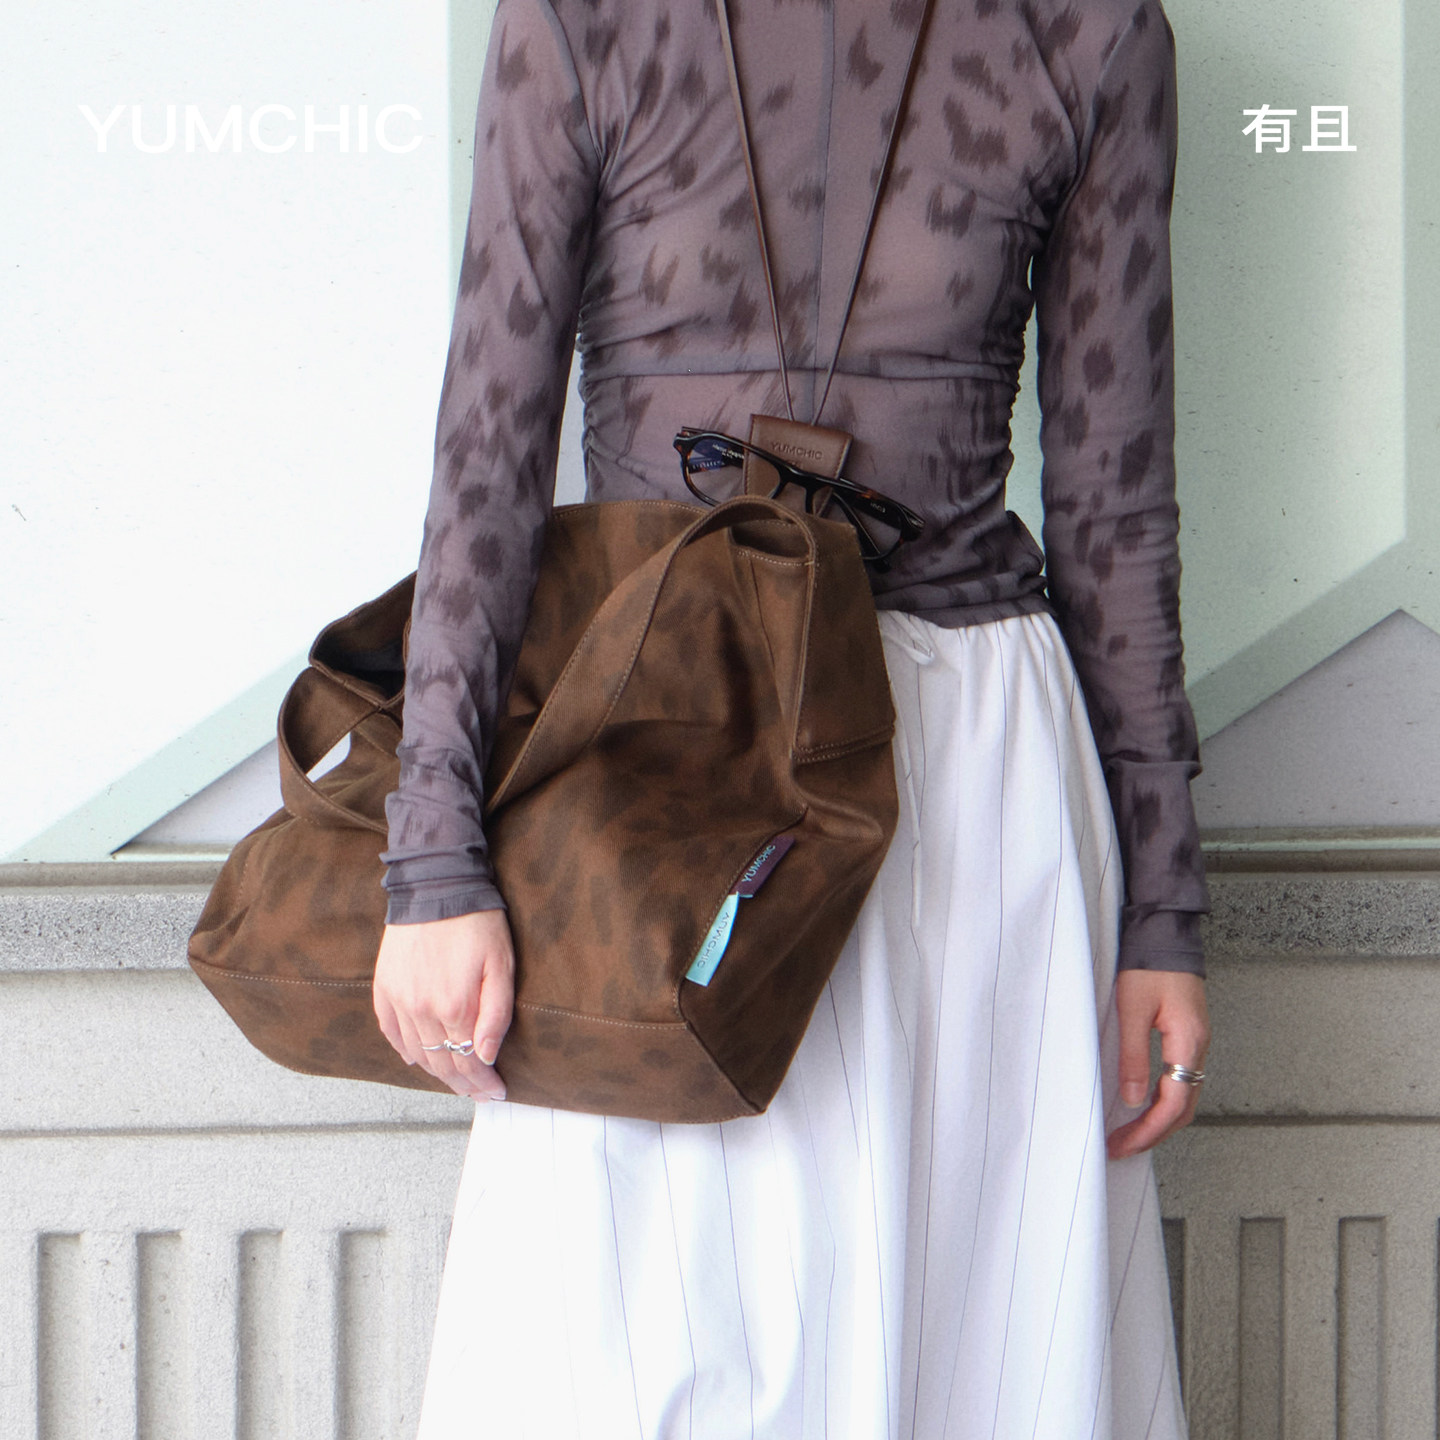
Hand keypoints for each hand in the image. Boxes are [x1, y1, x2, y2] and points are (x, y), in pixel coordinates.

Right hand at [373, 910, 514, 1101]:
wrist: (437, 885)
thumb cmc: (476, 922)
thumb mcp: (502, 966)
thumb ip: (496, 1015)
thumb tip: (487, 1056)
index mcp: (454, 1007)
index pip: (469, 1061)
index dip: (483, 1082)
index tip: (496, 1091)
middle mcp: (422, 1010)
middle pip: (442, 1063)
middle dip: (463, 1083)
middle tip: (479, 1093)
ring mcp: (399, 1000)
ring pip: (418, 1052)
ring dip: (437, 1071)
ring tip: (455, 1081)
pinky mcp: (384, 987)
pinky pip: (391, 1032)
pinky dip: (405, 1050)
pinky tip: (416, 1058)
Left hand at [1105, 969, 1209, 1159]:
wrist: (1164, 932)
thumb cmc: (1148, 964)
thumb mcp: (1132, 1009)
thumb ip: (1133, 1056)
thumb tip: (1131, 1099)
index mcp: (1188, 1042)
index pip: (1173, 1104)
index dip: (1148, 1130)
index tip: (1122, 1144)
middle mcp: (1199, 1047)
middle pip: (1183, 1108)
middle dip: (1153, 1133)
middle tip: (1121, 1147)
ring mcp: (1196, 1042)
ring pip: (1184, 1096)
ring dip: (1158, 1120)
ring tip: (1129, 1134)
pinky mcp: (1187, 1036)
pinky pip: (1181, 1080)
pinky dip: (1162, 1101)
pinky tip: (1143, 1106)